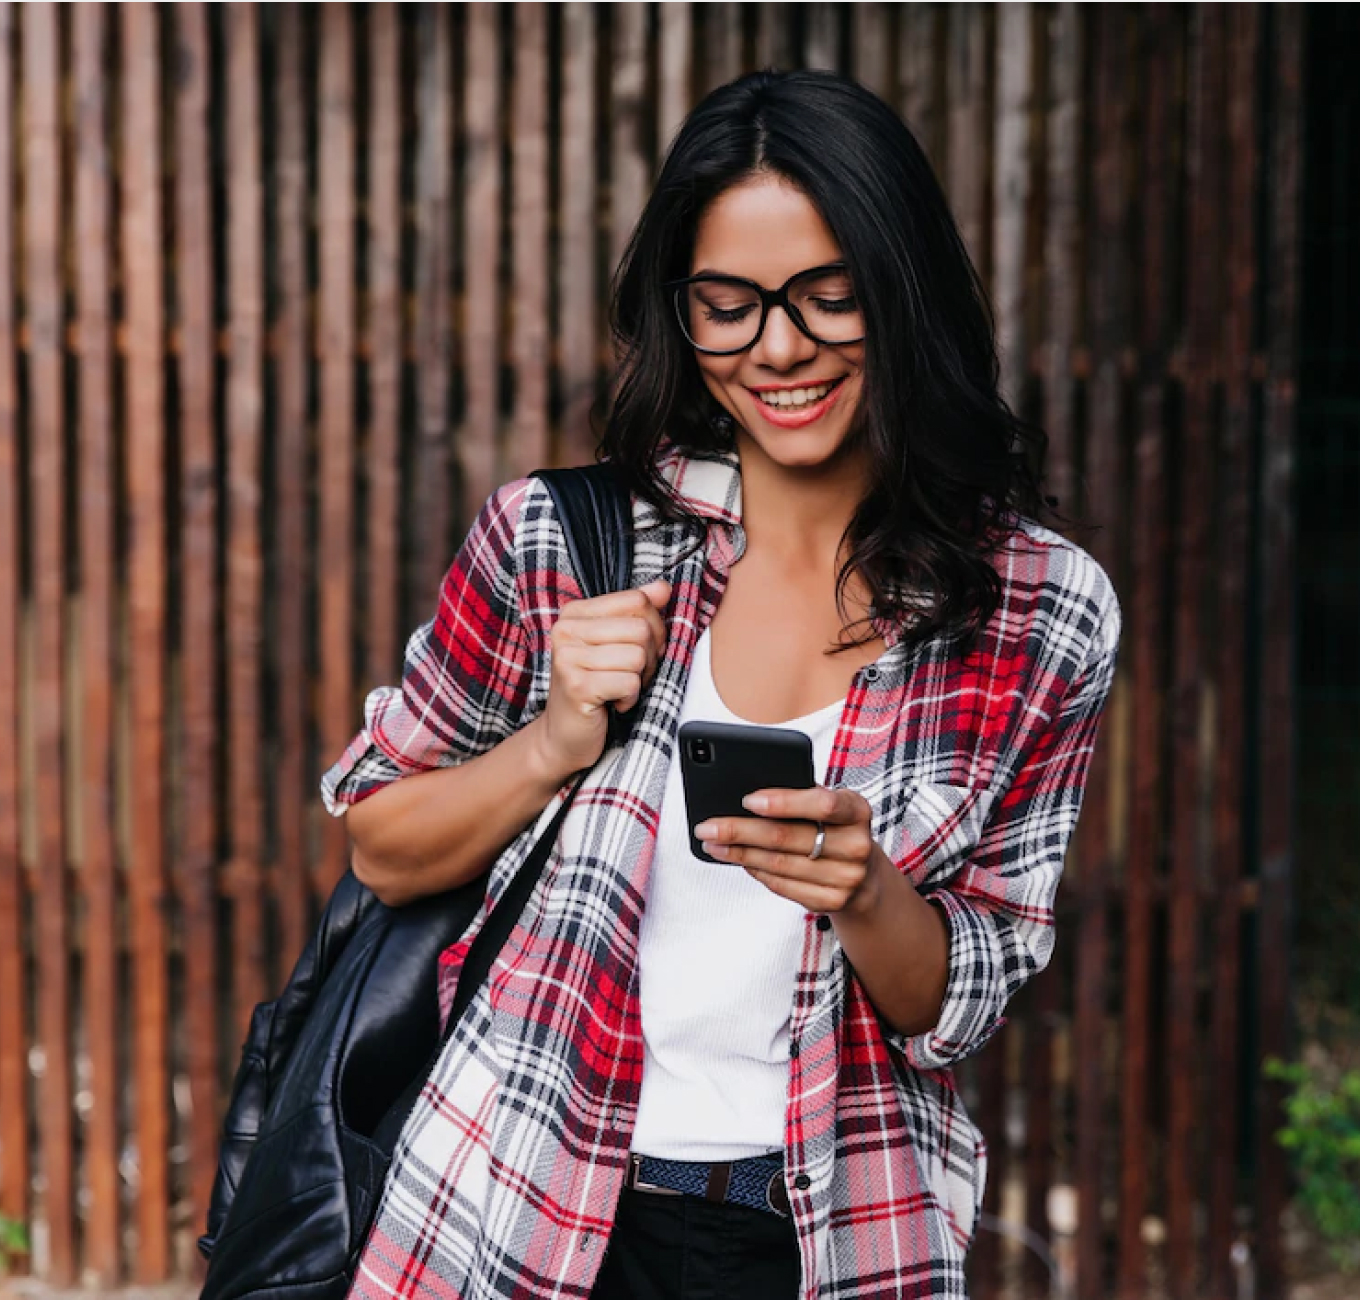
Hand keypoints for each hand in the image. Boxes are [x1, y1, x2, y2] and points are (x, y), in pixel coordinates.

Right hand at [532, 579, 669, 776]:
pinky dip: (630, 697)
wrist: (565, 734)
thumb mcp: (614, 643)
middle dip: (648, 656)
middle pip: (641, 628)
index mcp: (575, 613)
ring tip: (619, 688)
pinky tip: (613, 702)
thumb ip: (636, 612)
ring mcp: (568, 658)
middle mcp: (566, 630)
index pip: (637, 600)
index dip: (654, 626)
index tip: (641, 648)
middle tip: (629, 674)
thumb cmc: (594, 687)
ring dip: (638, 679)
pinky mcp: (577, 686)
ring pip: (637, 656)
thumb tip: (663, 587)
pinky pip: (629, 682)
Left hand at [695, 785, 889, 916]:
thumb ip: (800, 794)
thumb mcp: (830, 804)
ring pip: (779, 864)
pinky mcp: (832, 902)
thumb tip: (748, 793)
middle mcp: (857, 845)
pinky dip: (756, 871)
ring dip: (739, 853)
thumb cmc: (834, 827)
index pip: (822, 803)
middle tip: (707, 826)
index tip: (747, 800)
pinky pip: (782, 886)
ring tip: (713, 843)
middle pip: (788, 837)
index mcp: (857, 810)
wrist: (866, 875)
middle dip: (740, 831)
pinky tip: (739, 859)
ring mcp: (847, 878)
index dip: (783, 802)